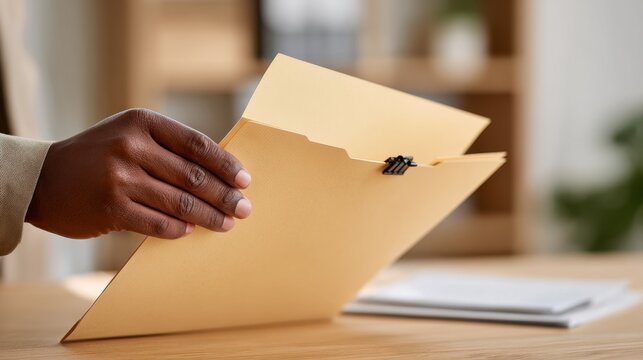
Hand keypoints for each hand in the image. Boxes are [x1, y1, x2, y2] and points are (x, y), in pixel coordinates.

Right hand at [26, 108, 251, 238]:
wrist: (44, 178)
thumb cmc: (99, 155)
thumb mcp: (130, 135)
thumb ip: (168, 147)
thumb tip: (219, 173)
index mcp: (143, 122)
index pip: (197, 144)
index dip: (225, 164)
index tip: (244, 180)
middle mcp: (132, 146)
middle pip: (193, 176)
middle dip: (224, 195)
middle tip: (244, 208)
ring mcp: (120, 178)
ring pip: (180, 202)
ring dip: (210, 216)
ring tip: (227, 224)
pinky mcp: (111, 208)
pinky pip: (158, 223)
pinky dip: (180, 229)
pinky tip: (192, 231)